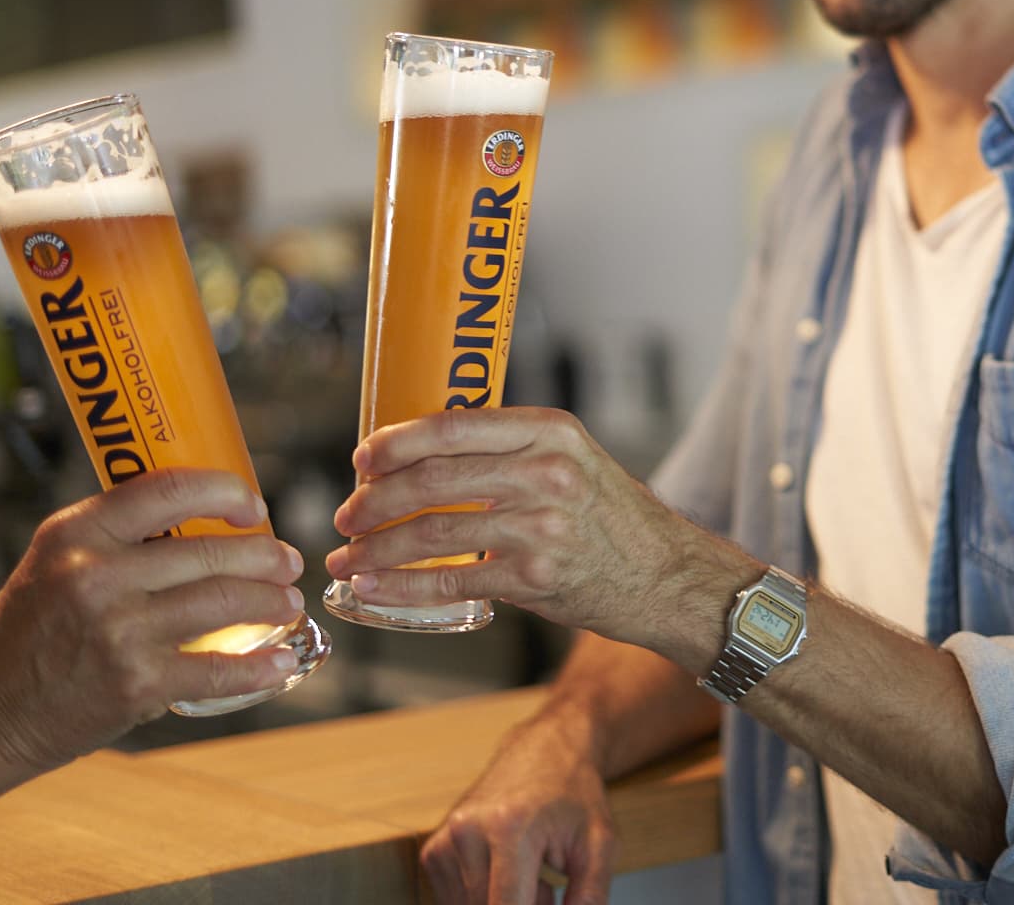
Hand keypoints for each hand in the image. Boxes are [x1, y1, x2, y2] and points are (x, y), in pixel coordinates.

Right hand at [0, 470, 305, 771]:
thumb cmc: (22, 635)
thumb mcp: (54, 562)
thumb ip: (117, 537)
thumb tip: (205, 520)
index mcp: (77, 533)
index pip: (170, 489)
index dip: (226, 491)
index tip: (253, 506)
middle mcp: (97, 574)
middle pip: (212, 551)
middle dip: (265, 555)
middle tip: (288, 561)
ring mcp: (120, 631)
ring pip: (225, 602)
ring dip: (271, 601)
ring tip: (287, 602)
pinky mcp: (137, 683)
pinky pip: (219, 667)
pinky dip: (260, 665)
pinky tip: (281, 660)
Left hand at [326, 408, 745, 655]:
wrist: (666, 575)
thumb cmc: (613, 518)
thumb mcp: (573, 459)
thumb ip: (510, 452)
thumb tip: (425, 457)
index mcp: (551, 431)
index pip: (453, 426)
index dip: (395, 442)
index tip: (362, 459)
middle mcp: (547, 472)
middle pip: (434, 479)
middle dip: (375, 500)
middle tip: (347, 515)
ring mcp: (542, 525)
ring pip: (434, 531)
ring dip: (378, 547)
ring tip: (349, 557)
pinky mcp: (536, 577)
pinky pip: (452, 579)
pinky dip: (403, 586)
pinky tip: (375, 587)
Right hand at [421, 702, 616, 904]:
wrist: (546, 750)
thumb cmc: (574, 795)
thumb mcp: (600, 844)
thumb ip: (589, 897)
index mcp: (510, 828)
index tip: (545, 903)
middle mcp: (468, 831)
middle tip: (547, 888)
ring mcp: (445, 839)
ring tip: (530, 874)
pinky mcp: (434, 850)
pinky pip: (454, 901)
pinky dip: (482, 899)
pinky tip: (505, 872)